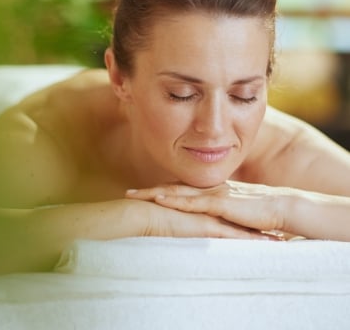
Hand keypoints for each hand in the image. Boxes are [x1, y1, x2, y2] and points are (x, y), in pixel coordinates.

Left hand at [127, 181, 293, 237]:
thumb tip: (211, 223)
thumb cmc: (261, 212)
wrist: (283, 207)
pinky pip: (192, 201)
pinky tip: (160, 200)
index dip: (160, 191)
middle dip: (149, 191)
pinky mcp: (220, 203)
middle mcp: (208, 189)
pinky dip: (175, 200)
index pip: (180, 190)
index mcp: (211, 191)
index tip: (141, 194)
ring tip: (134, 196)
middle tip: (128, 194)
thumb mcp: (236, 213)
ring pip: (177, 193)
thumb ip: (221, 215)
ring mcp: (213, 194)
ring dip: (154, 194)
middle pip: (172, 188)